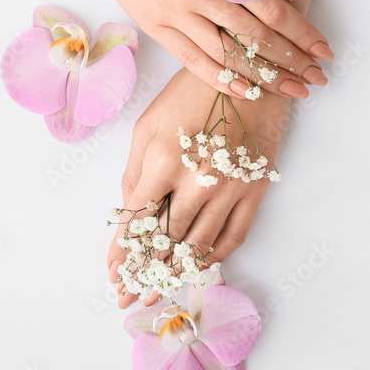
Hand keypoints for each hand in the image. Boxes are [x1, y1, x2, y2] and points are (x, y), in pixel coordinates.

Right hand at [83, 0, 332, 99]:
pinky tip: (245, 92)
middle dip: (291, 62)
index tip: (323, 51)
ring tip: (289, 92)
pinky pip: (193, 60)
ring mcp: (177, 12)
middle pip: (256, 38)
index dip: (302, 33)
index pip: (274, 9)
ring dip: (263, 77)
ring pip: (228, 55)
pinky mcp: (157, 25)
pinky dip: (221, 79)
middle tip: (315, 79)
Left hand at [106, 68, 291, 307]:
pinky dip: (216, 255)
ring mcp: (229, 186)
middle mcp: (196, 179)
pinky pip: (234, 234)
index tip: (114, 275)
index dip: (124, 252)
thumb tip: (129, 208)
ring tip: (161, 290)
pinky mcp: (255, 188)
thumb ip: (136, 167)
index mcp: (163, 159)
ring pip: (200, 243)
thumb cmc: (193, 92)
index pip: (138, 219)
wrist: (250, 71)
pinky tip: (201, 266)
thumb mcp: (150, 121)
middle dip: (145, 272)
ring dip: (177, 271)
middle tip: (131, 298)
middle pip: (167, 239)